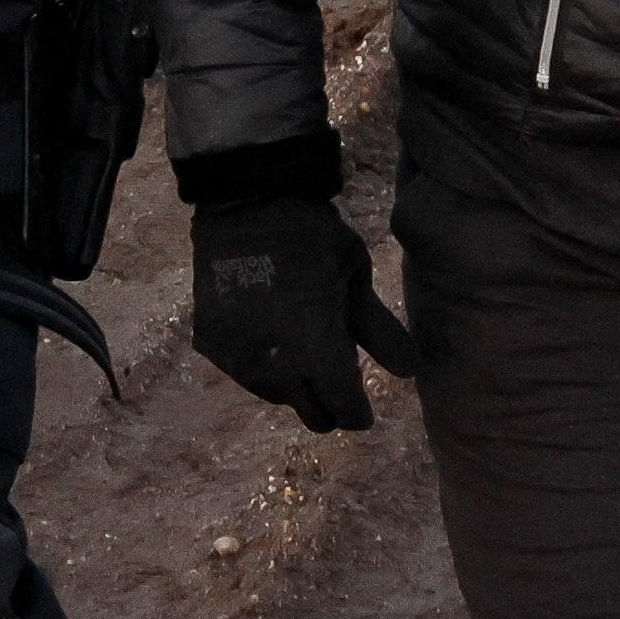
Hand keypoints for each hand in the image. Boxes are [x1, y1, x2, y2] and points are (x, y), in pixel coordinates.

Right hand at [189, 192, 411, 431]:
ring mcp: (235, 357)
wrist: (244, 203)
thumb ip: (381, 331)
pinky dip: (264, 364)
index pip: (342, 407)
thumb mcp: (355, 277)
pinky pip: (245, 373)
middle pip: (311, 414)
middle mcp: (272, 363)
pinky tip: (271, 333)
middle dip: (330, 404)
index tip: (364, 409)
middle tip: (338, 376)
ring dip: (295, 384)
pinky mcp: (210, 346)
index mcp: (314, 346)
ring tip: (303, 346)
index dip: (358, 413)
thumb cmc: (312, 237)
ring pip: (277, 396)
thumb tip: (409, 373)